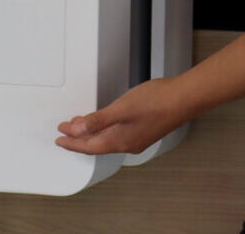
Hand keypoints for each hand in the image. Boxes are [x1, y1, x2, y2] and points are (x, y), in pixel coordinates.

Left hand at [56, 77, 195, 155]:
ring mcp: (138, 139)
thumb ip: (98, 120)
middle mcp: (128, 144)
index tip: (59, 138)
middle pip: (96, 144)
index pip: (88, 145)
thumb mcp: (122, 108)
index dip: (71, 141)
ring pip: (108, 140)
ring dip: (93, 134)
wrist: (185, 98)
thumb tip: (77, 131)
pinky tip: (107, 123)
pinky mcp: (146, 131)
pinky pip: (118, 136)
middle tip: (66, 133)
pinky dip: (106, 130)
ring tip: (82, 126)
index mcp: (119, 141)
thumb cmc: (158, 102)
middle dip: (79, 138)